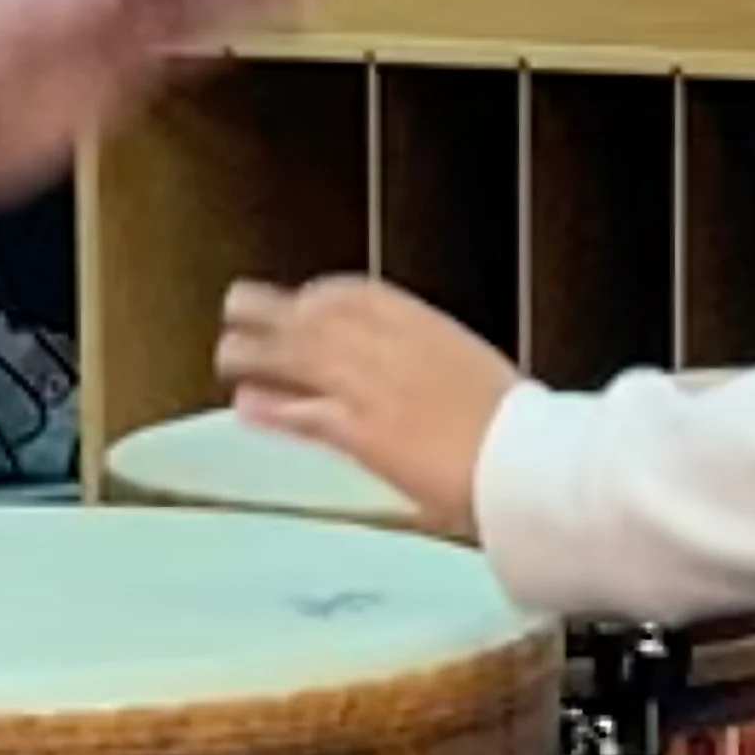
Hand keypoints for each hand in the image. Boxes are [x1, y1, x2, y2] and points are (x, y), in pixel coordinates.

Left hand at [217, 277, 526, 535]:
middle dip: (273, 309)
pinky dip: (272, 408)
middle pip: (316, 317)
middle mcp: (393, 348)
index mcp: (427, 327)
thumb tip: (440, 378)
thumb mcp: (483, 378)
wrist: (527, 459)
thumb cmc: (522, 430)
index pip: (358, 294)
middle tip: (239, 304)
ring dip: (257, 352)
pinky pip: (303, 414)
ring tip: (227, 351)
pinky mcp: (361, 432)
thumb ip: (447, 370)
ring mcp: (374, 388)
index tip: (303, 295)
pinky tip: (248, 404)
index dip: (322, 294)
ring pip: (298, 357)